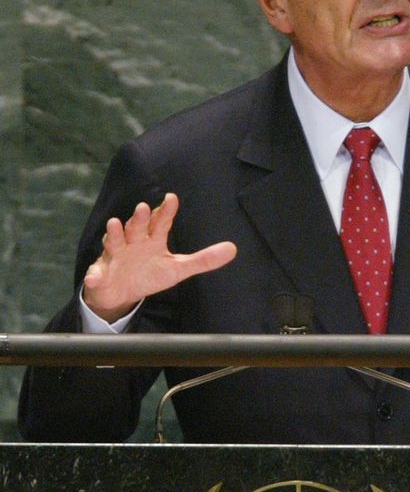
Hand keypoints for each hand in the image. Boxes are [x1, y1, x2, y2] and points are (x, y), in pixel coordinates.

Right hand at [83, 193, 236, 321]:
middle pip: (136, 227)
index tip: (172, 198)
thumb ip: (203, 260)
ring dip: (114, 234)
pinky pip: (96, 275)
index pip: (161, 222)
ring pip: (114, 242)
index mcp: (152, 239)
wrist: (121, 292)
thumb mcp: (178, 268)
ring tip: (114, 224)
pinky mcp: (100, 274)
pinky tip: (94, 278)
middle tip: (144, 208)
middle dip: (139, 218)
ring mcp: (115, 256)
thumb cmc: (150, 273)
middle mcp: (133, 242)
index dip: (166, 211)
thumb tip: (233, 249)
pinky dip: (94, 276)